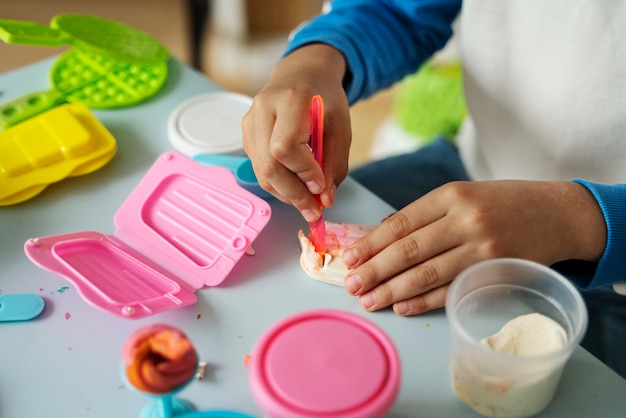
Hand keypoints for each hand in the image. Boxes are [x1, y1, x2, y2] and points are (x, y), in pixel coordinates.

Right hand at [242, 44, 351, 220]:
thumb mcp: (340, 127)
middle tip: (313, 210)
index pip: (285, 147)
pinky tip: (295, 185)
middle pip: (269, 164)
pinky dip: (278, 183)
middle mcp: (262, 109)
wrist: (300, 75)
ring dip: (285, 193)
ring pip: (261, 171)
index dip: (302, 172)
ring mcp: (250, 122)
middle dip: (292, 193)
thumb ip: (335, 164)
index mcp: (289, 100)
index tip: (320, 186)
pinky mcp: (246, 134)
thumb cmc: (323, 100)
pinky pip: (259, 167)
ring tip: (307, 201)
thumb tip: (325, 200)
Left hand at [342, 180, 606, 315]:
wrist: (557, 214)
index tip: (349, 258)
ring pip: (426, 273)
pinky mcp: (494, 272)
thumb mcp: (463, 196)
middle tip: (351, 285)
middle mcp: (464, 220)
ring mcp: (481, 248)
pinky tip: (402, 307)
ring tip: (369, 301)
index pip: (401, 223)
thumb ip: (425, 216)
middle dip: (374, 270)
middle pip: (408, 250)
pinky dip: (423, 301)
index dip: (371, 243)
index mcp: (450, 196)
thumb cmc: (502, 204)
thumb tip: (381, 236)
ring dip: (393, 291)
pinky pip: (451, 291)